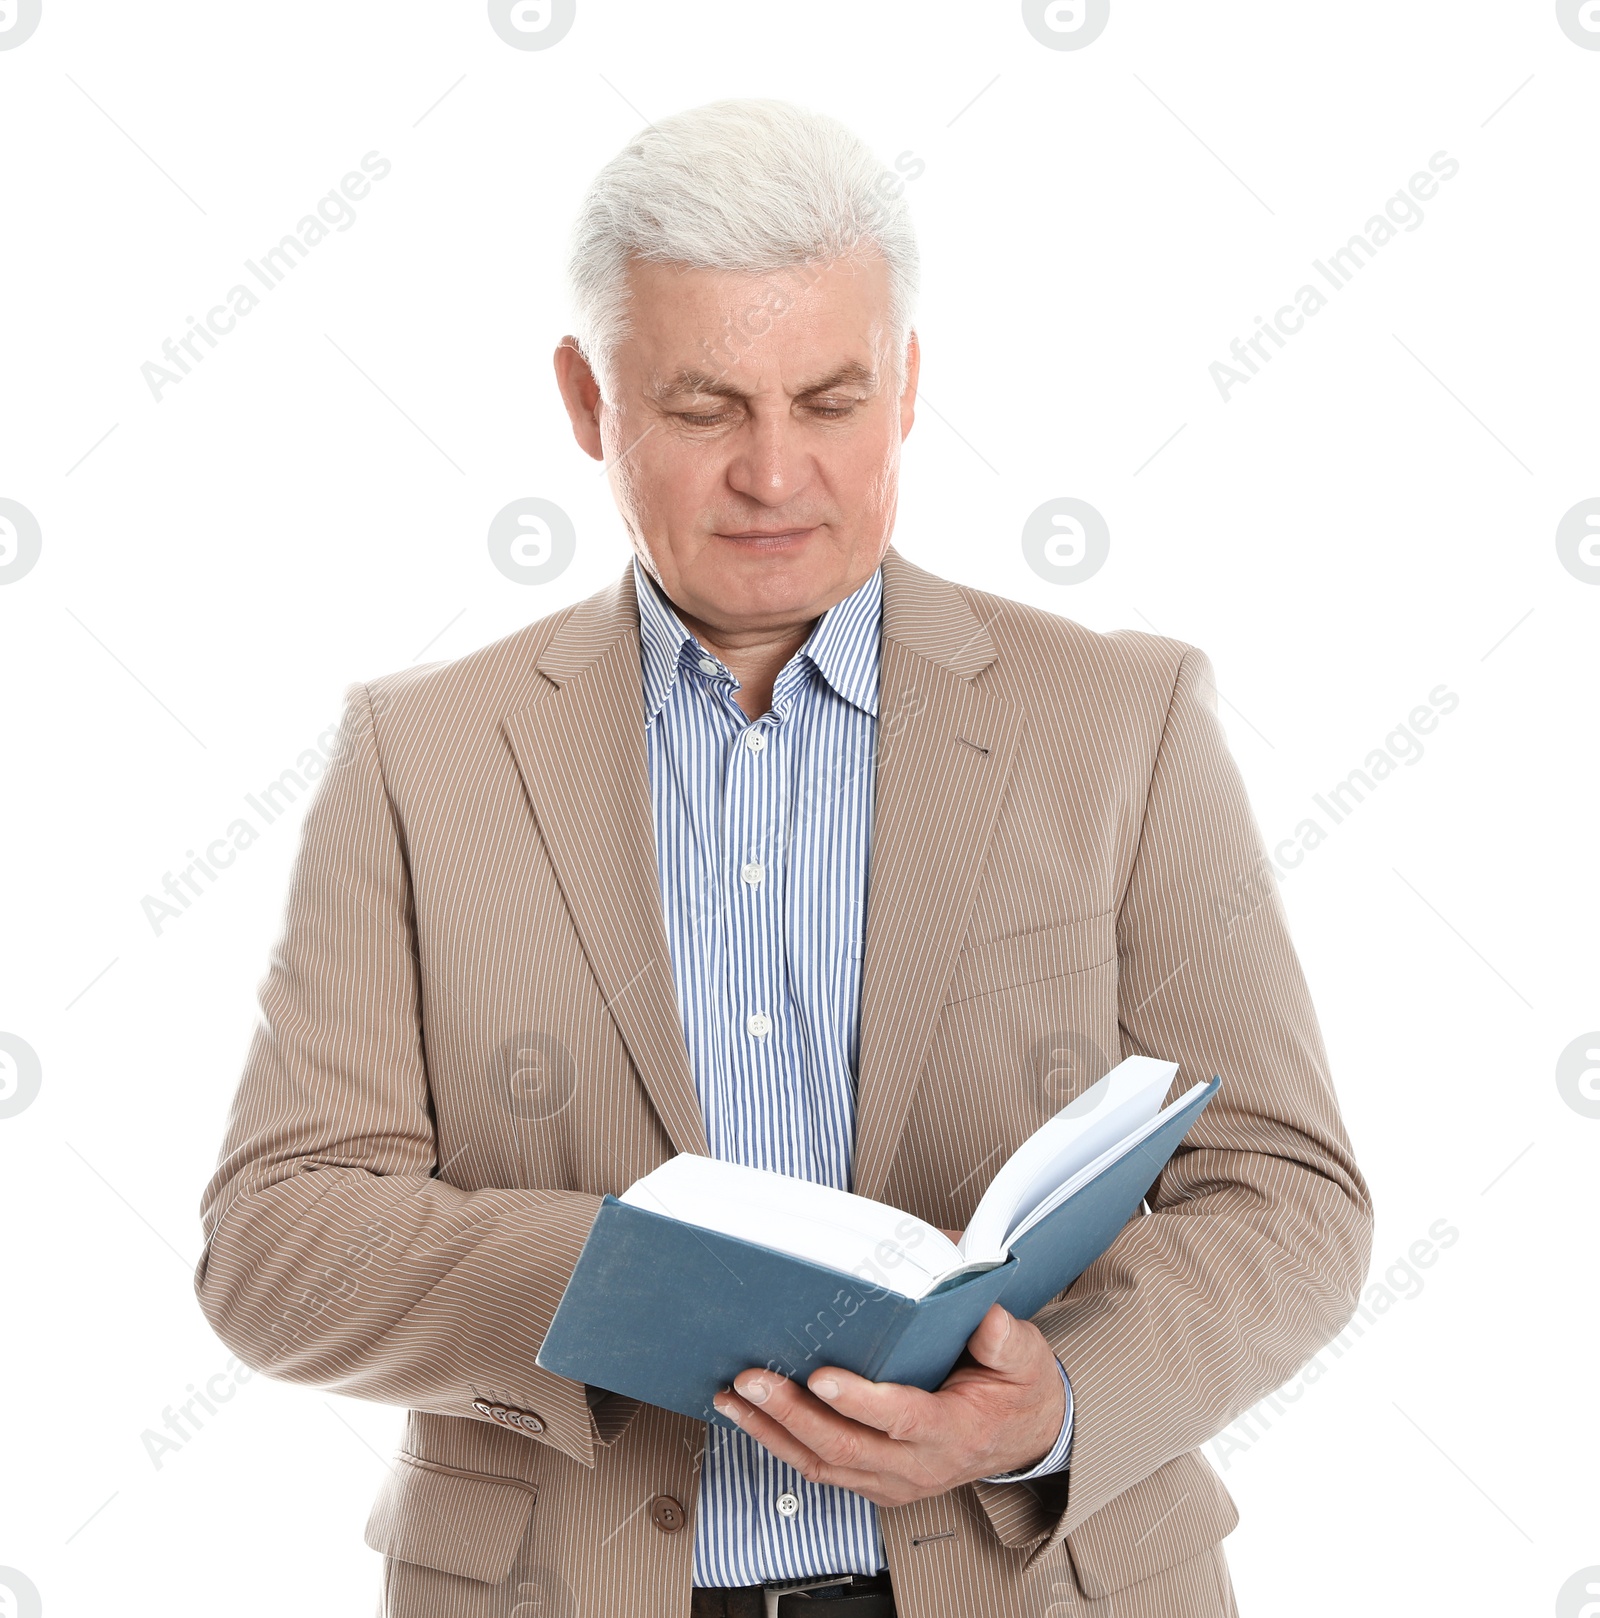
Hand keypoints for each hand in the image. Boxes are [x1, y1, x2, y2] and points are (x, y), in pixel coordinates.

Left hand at [710, 1303, 1065, 1507]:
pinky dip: (781, 1445)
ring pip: (823, 1464)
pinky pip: (821, 1469)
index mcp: (954, 1431)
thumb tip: (983, 1313)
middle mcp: (918, 1466)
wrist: (1025, 1436)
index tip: (821, 1377)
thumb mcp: (1025, 1358)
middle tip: (752, 1379)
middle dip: (791, 1412)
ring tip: (733, 1398)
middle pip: (845, 1445)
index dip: (859, 1401)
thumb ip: (1004, 1338)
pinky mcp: (875, 1480)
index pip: (900, 1419)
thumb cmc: (1018, 1391)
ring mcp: (893, 1480)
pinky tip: (752, 1419)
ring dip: (772, 1433)